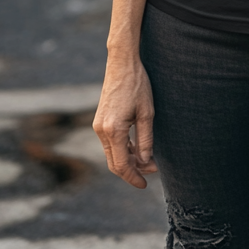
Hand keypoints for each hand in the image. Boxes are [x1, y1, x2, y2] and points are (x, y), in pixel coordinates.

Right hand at [93, 56, 157, 187]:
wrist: (122, 63)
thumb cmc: (137, 85)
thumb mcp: (147, 113)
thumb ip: (146, 140)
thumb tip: (146, 162)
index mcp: (113, 130)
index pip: (122, 165)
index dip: (133, 177)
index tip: (144, 185)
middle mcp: (101, 130)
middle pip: (114, 163)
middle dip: (131, 171)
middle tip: (151, 172)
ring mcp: (98, 125)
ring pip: (112, 153)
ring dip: (127, 160)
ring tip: (147, 159)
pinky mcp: (99, 120)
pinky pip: (110, 143)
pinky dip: (122, 149)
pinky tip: (136, 147)